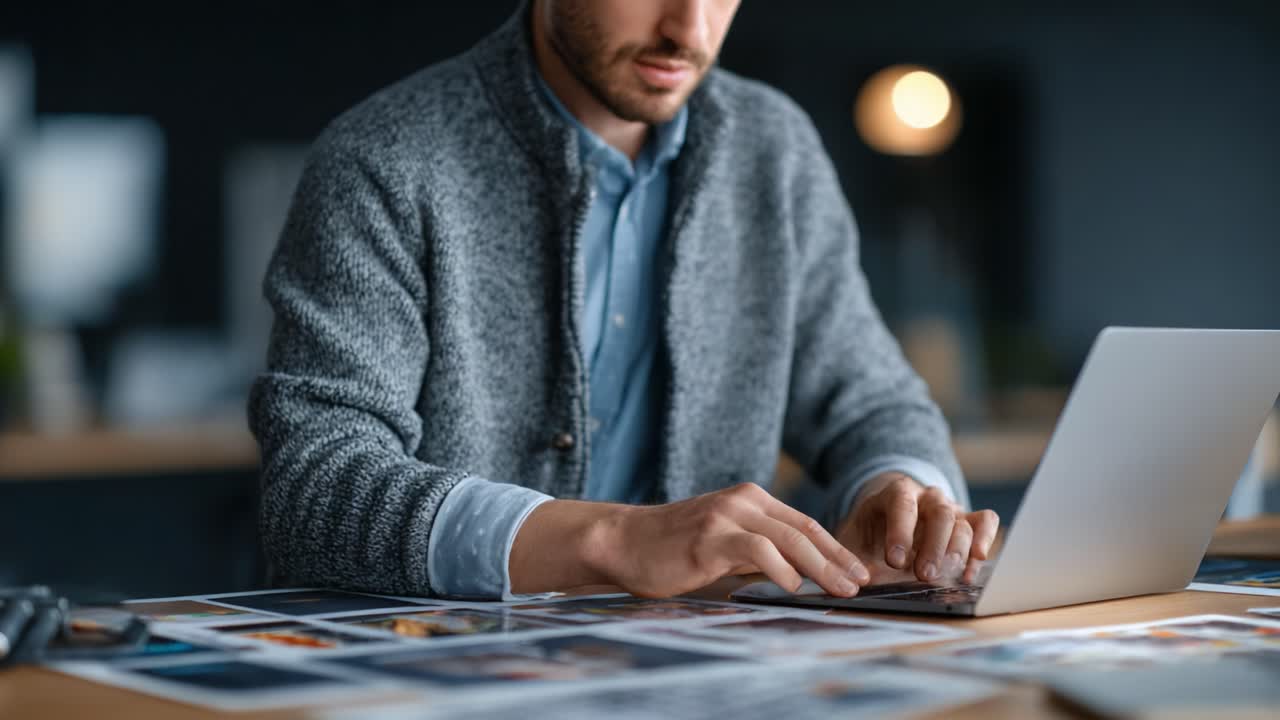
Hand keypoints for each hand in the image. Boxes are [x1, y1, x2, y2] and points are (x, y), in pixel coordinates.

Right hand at [511, 483, 869, 597]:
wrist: (623, 542)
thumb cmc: (672, 549)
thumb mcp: (724, 547)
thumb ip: (759, 554)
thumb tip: (800, 576)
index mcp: (749, 499)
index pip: (804, 523)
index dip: (834, 549)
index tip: (857, 571)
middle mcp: (742, 501)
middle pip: (804, 529)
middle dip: (837, 559)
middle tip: (860, 582)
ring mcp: (726, 516)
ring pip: (788, 538)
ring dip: (820, 567)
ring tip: (839, 589)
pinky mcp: (710, 536)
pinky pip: (757, 550)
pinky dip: (781, 569)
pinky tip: (794, 588)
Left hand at [836, 473, 998, 585]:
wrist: (887, 526)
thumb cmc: (869, 537)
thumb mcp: (853, 544)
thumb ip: (849, 561)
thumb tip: (847, 584)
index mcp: (895, 493)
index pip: (901, 503)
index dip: (900, 531)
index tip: (894, 561)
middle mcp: (926, 497)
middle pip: (940, 513)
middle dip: (933, 547)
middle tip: (925, 576)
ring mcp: (950, 508)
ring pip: (963, 522)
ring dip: (957, 552)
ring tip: (947, 577)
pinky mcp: (968, 522)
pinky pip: (985, 522)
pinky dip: (984, 542)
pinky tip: (972, 569)